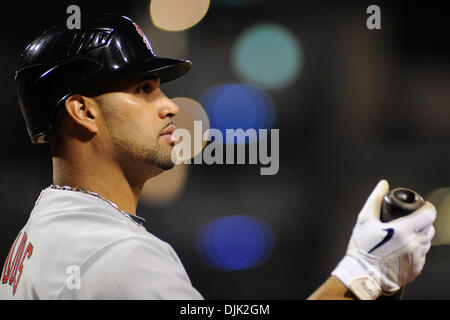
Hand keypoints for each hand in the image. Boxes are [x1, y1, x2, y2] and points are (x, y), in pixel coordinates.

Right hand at [331, 180, 435, 299]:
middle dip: (422, 222)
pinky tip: (400, 250)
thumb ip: (375, 199)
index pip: (429, 215)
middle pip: (430, 227)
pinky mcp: (416, 270)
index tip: (421, 207)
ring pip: (427, 242)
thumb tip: (383, 184)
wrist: (361, 275)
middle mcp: (414, 244)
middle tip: (408, 221)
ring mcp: (417, 258)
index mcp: (404, 230)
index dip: (427, 208)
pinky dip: (415, 250)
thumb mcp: (365, 220)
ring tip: (403, 236)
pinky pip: (422, 256)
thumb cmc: (362, 248)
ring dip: (419, 236)